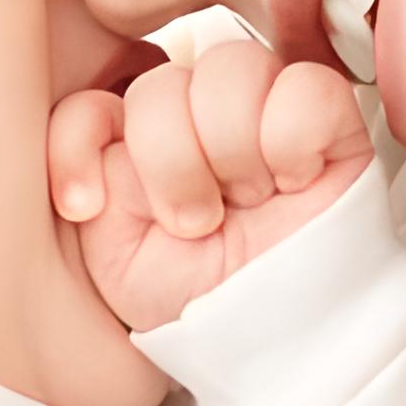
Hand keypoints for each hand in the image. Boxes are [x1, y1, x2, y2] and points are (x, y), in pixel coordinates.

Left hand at [49, 41, 373, 331]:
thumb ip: (85, 171)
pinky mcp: (328, 114)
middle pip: (161, 83)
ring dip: (233, 152)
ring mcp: (262, 103)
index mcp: (137, 134)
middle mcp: (196, 108)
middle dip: (170, 164)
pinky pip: (306, 87)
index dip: (78, 145)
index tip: (84, 206)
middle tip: (195, 222)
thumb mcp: (110, 248)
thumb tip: (94, 113)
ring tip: (249, 203)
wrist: (274, 337)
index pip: (92, 98)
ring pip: (230, 68)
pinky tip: (294, 182)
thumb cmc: (196, 296)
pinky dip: (293, 141)